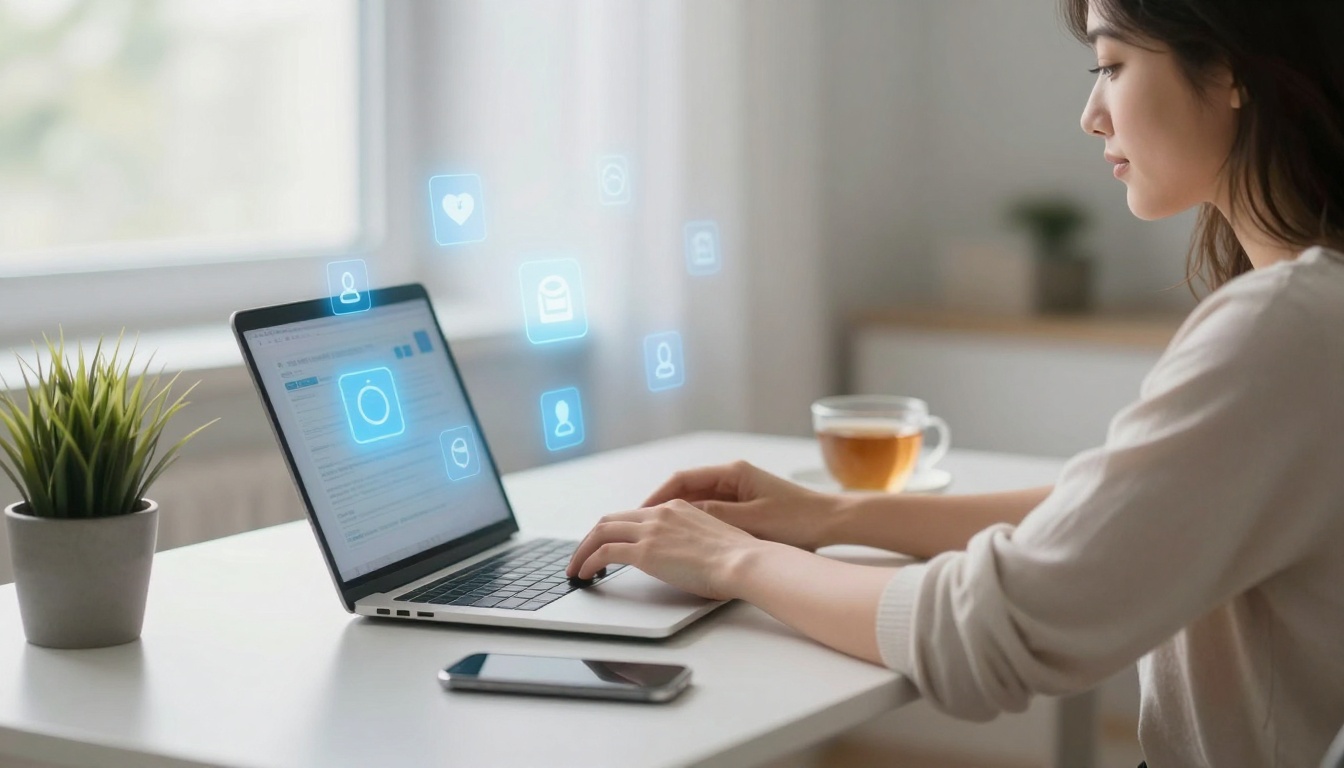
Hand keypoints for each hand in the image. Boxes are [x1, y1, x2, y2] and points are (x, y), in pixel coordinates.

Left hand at [564, 500, 767, 600]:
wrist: (744, 562)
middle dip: (591, 538)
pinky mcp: (645, 551)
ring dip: (583, 551)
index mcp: (676, 508)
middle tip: (583, 555)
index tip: (607, 544)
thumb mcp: (711, 540)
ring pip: (601, 532)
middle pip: (611, 519)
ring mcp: (651, 531)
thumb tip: (683, 558)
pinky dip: (589, 562)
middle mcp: (660, 514)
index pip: (634, 515)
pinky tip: (585, 574)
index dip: (615, 530)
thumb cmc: (737, 559)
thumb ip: (690, 541)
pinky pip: (604, 553)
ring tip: (576, 568)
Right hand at [642, 460, 841, 551]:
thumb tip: (683, 513)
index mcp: (733, 473)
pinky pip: (712, 512)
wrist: (832, 522)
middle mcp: (733, 477)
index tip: (641, 512)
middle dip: (661, 506)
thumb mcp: (754, 520)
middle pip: (686, 489)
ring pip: (697, 501)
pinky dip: (696, 523)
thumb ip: (718, 515)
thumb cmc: (799, 519)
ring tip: (655, 534)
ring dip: (677, 516)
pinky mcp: (746, 506)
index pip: (683, 479)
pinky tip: (685, 539)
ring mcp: (739, 491)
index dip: (657, 496)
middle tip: (639, 525)